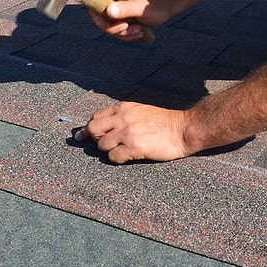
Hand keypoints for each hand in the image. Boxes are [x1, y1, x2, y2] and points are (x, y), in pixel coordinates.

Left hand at [74, 102, 191, 162]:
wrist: (183, 129)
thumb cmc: (165, 122)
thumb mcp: (141, 111)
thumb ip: (123, 116)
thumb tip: (103, 126)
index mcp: (124, 108)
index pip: (96, 117)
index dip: (89, 128)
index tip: (83, 136)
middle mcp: (122, 118)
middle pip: (93, 130)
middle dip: (95, 139)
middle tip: (105, 144)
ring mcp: (127, 133)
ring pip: (102, 145)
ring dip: (110, 150)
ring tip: (125, 149)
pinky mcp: (133, 147)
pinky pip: (113, 157)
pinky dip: (118, 159)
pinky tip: (130, 155)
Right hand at [88, 0, 167, 41]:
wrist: (166, 7)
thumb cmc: (155, 4)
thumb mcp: (141, 7)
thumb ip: (126, 9)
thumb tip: (109, 11)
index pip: (95, 2)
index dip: (96, 14)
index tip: (108, 22)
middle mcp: (115, 3)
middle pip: (101, 19)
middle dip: (113, 29)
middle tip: (127, 28)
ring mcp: (119, 12)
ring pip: (110, 28)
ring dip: (123, 34)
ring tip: (138, 29)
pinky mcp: (124, 20)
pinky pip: (119, 32)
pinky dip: (128, 35)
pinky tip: (139, 31)